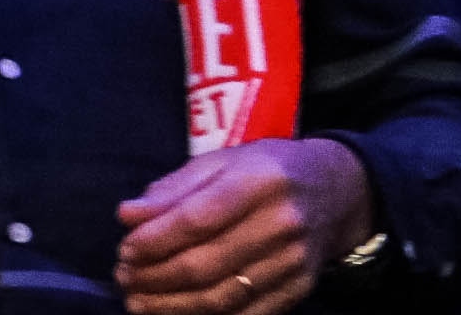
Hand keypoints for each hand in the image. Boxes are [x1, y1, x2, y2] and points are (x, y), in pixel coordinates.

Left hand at [115, 136, 371, 312]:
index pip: (197, 219)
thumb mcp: (220, 162)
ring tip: (139, 301)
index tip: (125, 250)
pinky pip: (246, 314)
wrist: (336, 192)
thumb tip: (127, 216)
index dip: (155, 240)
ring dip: (172, 305)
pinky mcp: (298, 290)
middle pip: (207, 264)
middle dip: (156, 277)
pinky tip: (175, 313)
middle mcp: (280, 225)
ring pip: (223, 296)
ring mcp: (293, 263)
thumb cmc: (264, 170)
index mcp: (258, 182)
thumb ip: (173, 190)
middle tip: (125, 278)